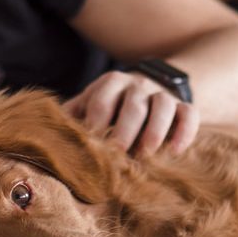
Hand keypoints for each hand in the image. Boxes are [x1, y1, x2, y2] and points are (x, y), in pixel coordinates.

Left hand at [63, 70, 198, 155]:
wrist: (150, 88)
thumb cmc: (111, 105)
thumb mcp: (90, 103)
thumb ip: (73, 116)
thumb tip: (48, 137)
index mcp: (111, 83)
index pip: (102, 99)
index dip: (96, 122)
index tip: (91, 144)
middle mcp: (138, 85)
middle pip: (134, 104)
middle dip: (125, 129)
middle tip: (117, 153)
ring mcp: (163, 94)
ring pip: (164, 106)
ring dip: (155, 130)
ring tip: (146, 153)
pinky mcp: (184, 106)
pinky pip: (189, 114)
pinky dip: (184, 132)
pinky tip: (174, 152)